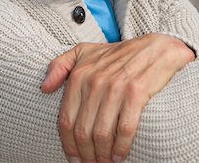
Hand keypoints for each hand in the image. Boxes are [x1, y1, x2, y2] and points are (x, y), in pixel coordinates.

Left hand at [41, 33, 194, 162]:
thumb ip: (60, 65)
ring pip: (101, 134)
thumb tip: (44, 88)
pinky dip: (121, 148)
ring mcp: (115, 86)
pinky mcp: (136, 92)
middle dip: (86, 155)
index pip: (66, 119)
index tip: (74, 158)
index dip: (68, 145)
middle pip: (83, 131)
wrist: (155, 47)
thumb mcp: (84, 51)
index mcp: (80, 73)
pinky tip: (120, 156)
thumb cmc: (118, 53)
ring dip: (102, 156)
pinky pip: (124, 128)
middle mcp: (95, 81)